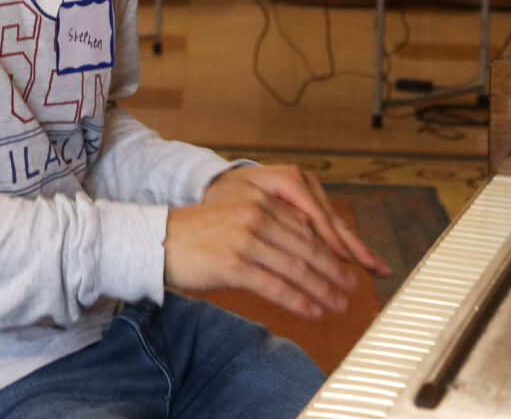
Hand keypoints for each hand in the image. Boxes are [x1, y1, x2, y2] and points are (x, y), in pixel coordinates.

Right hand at [163, 165, 389, 318]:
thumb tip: (309, 248)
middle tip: (351, 287)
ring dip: (322, 290)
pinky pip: (275, 286)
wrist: (159, 240)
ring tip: (338, 304)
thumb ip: (271, 225)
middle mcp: (255, 214)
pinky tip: (312, 311)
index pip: (308, 226)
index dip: (333, 247)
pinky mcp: (233, 264)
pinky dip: (299, 301)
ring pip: (296, 268)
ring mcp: (245, 239)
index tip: (350, 264)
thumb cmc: (200, 233)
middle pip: (307, 246)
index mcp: (260, 200)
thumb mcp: (239, 217)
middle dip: (334, 270)